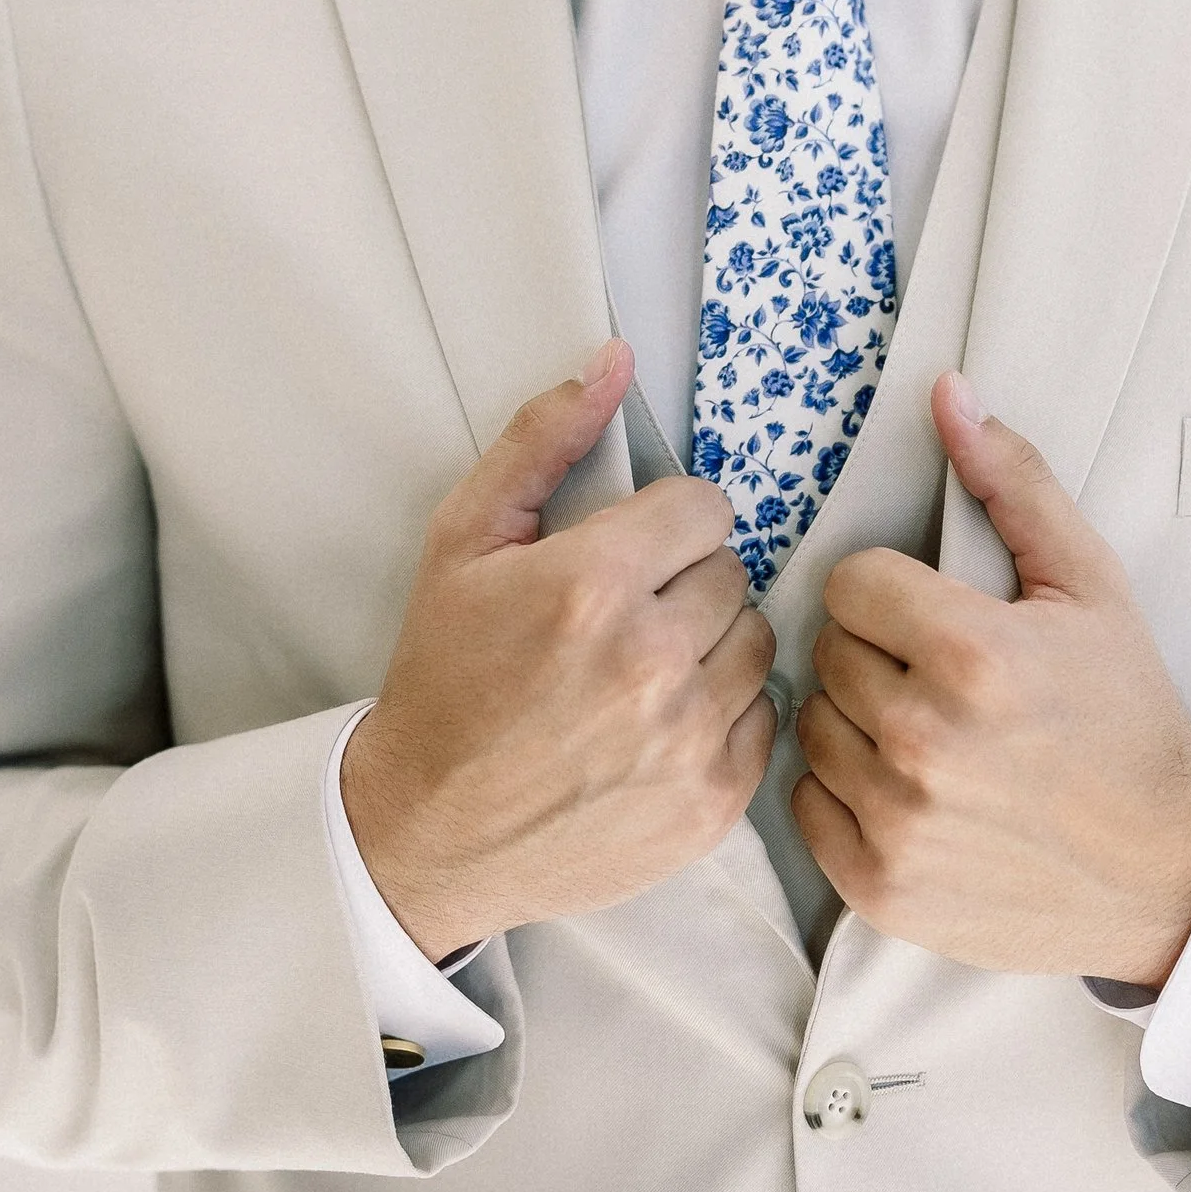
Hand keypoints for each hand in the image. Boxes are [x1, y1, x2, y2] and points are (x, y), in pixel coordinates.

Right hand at [340, 340, 779, 960]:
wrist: (427, 830)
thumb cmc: (443, 676)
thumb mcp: (463, 541)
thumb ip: (542, 439)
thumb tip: (613, 361)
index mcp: (592, 585)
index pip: (705, 508)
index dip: (665, 525)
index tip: (629, 555)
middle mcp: (650, 662)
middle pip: (731, 573)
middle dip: (683, 583)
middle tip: (625, 616)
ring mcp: (686, 740)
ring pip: (754, 642)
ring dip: (710, 646)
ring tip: (644, 669)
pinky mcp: (710, 804)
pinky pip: (763, 718)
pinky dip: (722, 716)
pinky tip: (661, 724)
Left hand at [791, 373, 1190, 979]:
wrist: (1167, 866)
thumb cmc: (1125, 714)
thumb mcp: (1088, 584)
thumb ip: (1011, 482)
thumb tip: (948, 394)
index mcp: (972, 652)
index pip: (850, 583)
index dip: (889, 593)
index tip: (932, 617)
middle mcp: (925, 738)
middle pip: (827, 651)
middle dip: (875, 653)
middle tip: (935, 675)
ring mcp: (899, 819)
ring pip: (812, 725)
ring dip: (854, 721)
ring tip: (923, 731)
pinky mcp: (882, 885)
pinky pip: (804, 805)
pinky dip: (842, 793)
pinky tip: (905, 787)